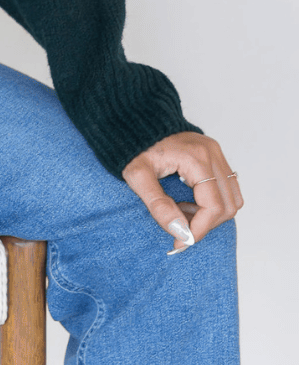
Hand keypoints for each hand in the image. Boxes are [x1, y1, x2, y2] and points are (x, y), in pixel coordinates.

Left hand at [122, 132, 242, 254]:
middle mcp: (212, 153)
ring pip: (232, 198)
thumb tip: (181, 233)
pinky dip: (214, 201)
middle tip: (179, 225)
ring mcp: (216, 152)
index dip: (199, 229)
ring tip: (181, 210)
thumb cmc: (133, 147)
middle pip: (228, 205)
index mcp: (196, 157)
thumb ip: (158, 205)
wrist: (132, 121)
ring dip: (211, 213)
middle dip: (205, 223)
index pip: (214, 206)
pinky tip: (189, 201)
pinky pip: (227, 187)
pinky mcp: (214, 154)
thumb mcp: (137, 176)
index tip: (181, 242)